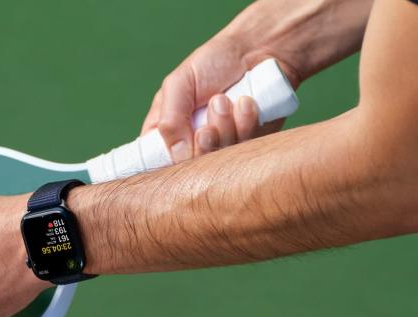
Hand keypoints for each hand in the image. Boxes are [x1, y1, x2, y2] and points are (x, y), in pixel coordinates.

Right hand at [141, 0, 371, 160]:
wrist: (259, 50)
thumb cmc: (214, 62)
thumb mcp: (180, 83)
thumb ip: (169, 120)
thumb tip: (176, 155)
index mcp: (170, 130)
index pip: (159, 160)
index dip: (170, 158)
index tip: (182, 141)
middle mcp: (194, 143)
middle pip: (193, 166)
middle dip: (205, 140)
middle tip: (215, 106)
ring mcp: (223, 145)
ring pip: (220, 159)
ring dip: (226, 126)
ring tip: (227, 98)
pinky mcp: (249, 145)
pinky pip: (245, 149)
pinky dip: (246, 124)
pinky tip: (248, 103)